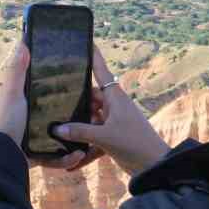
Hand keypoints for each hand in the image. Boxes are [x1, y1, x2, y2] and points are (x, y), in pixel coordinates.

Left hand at [0, 41, 99, 170]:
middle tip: (95, 119)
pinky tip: (77, 155)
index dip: (71, 96)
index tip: (89, 95)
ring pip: (61, 141)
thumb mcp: (12, 92)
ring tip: (88, 143)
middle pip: (61, 121)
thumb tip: (23, 43)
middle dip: (79, 122)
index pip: (53, 98)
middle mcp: (32, 122)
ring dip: (76, 143)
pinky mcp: (36, 156)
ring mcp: (34, 140)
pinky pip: (55, 158)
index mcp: (28, 106)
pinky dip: (66, 158)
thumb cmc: (3, 119)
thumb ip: (18, 70)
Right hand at [51, 45, 171, 176]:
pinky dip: (84, 150)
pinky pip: (94, 141)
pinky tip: (71, 164)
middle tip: (53, 101)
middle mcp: (114, 107)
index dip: (94, 58)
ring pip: (90, 121)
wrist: (154, 166)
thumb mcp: (105, 136)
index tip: (87, 42)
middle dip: (74, 103)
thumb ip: (80, 132)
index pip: (102, 72)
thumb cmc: (135, 143)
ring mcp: (113, 123)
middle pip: (90, 99)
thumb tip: (57, 129)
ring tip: (58, 135)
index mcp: (116, 98)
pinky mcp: (113, 139)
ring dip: (77, 130)